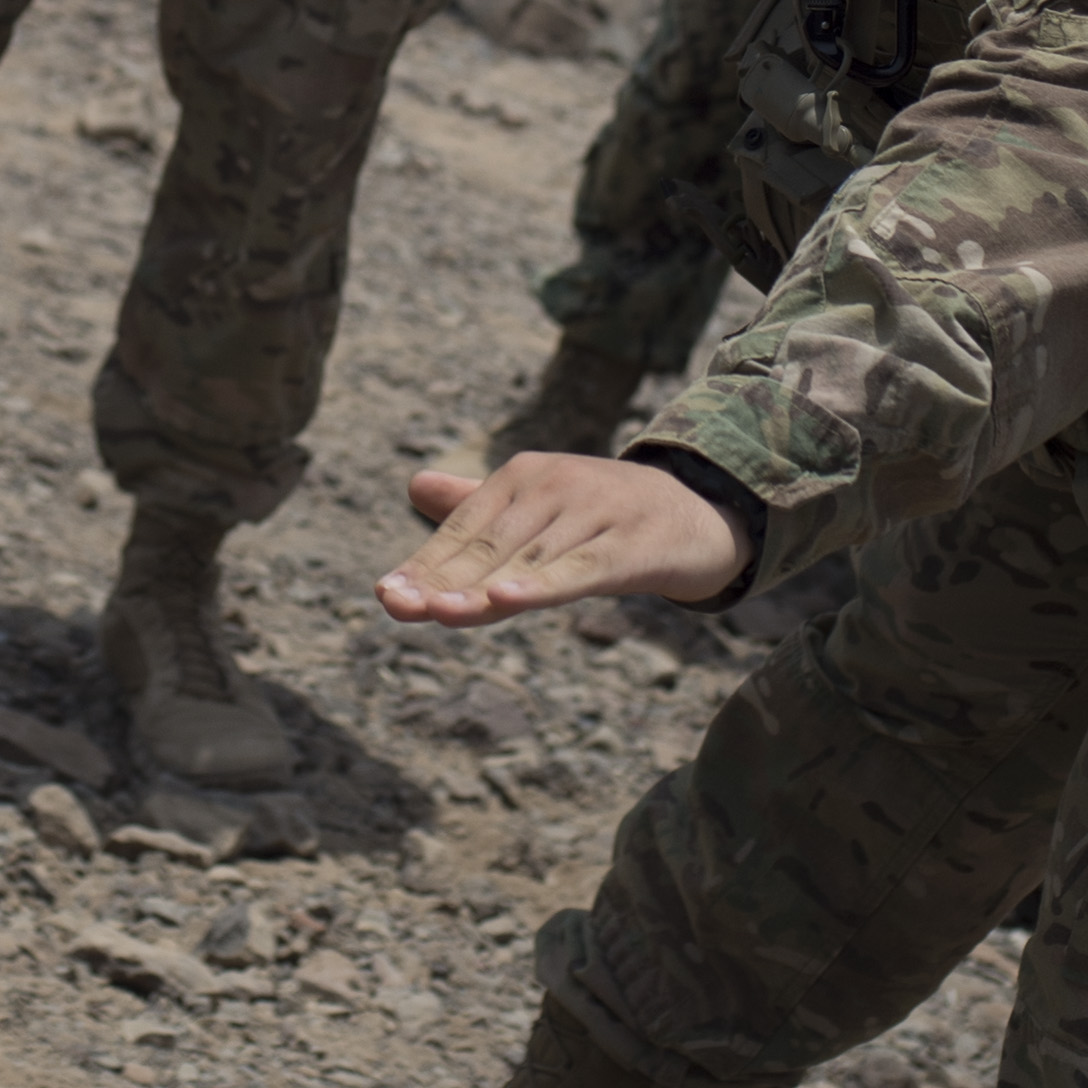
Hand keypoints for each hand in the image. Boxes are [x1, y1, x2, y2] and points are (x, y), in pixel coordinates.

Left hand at [377, 452, 752, 627]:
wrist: (700, 513)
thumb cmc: (607, 516)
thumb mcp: (542, 511)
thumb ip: (479, 507)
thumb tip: (414, 484)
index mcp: (525, 476)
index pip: (465, 528)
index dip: (426, 565)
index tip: (387, 597)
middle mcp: (554, 485)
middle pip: (489, 544)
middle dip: (441, 579)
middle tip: (397, 607)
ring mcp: (594, 512)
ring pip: (527, 560)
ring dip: (480, 588)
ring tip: (437, 611)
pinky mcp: (630, 543)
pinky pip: (580, 569)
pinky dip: (542, 585)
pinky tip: (506, 599)